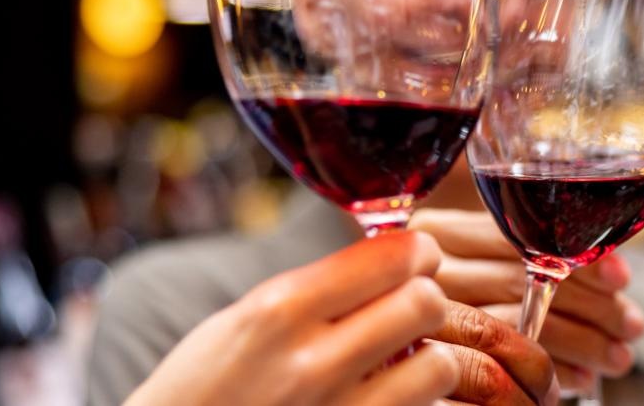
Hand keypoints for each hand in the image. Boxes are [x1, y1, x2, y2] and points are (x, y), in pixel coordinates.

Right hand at [127, 231, 458, 405]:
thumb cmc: (205, 387)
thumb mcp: (242, 320)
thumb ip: (316, 289)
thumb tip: (394, 257)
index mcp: (279, 310)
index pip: (392, 257)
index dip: (417, 252)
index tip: (415, 259)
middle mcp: (312, 363)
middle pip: (426, 303)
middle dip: (430, 297)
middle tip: (417, 306)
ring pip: (439, 365)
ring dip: (434, 356)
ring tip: (411, 358)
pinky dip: (423, 399)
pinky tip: (401, 393)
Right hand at [412, 208, 643, 392]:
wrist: (386, 348)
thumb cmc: (462, 295)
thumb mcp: (485, 259)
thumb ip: (528, 251)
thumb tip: (614, 271)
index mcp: (434, 232)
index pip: (517, 238)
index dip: (576, 259)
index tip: (622, 278)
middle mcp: (424, 272)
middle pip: (520, 281)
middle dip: (590, 306)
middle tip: (632, 325)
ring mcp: (421, 318)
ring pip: (514, 326)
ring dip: (580, 342)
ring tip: (618, 356)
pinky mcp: (432, 360)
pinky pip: (499, 367)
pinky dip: (550, 371)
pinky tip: (581, 377)